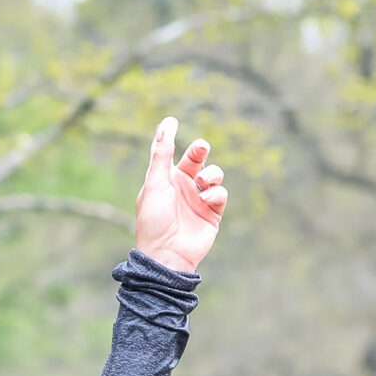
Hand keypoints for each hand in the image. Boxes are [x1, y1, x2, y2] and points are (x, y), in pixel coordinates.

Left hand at [132, 119, 225, 274]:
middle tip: (201, 147)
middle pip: (196, 159)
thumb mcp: (155, 184)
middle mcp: (182, 187)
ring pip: (214, 174)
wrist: (167, 255)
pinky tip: (205, 200)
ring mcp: (198, 199)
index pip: (168, 153)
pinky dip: (215, 193)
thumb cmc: (154, 220)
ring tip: (202, 182)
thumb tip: (166, 126)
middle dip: (200, 150)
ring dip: (211, 173)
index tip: (171, 120)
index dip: (169, 136)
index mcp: (164, 180)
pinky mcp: (212, 213)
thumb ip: (162, 155)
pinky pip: (221, 194)